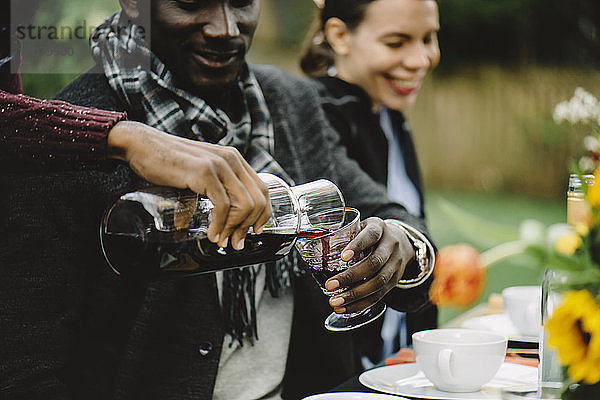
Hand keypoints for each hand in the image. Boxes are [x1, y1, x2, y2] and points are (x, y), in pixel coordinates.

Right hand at [107, 121, 271, 249]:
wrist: (141, 146)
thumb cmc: (167, 162)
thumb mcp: (200, 173)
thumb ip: (215, 188)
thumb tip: (222, 219)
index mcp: (233, 159)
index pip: (262, 189)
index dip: (263, 214)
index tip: (255, 231)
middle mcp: (230, 159)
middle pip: (257, 200)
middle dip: (249, 227)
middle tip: (235, 242)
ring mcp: (218, 164)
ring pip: (244, 204)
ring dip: (235, 228)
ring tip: (221, 240)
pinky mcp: (203, 172)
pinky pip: (223, 205)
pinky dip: (220, 224)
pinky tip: (212, 233)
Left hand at [324, 217, 414, 313]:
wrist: (402, 242)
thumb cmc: (372, 236)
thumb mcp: (362, 227)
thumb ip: (346, 236)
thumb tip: (316, 250)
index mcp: (379, 228)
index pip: (371, 235)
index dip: (358, 245)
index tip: (343, 257)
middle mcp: (391, 246)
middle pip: (374, 262)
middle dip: (351, 276)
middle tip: (330, 285)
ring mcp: (396, 264)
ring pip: (378, 282)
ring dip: (355, 295)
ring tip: (335, 301)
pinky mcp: (395, 281)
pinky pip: (379, 295)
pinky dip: (361, 304)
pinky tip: (345, 308)